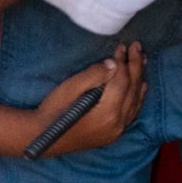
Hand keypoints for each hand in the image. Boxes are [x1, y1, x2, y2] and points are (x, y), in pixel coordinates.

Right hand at [32, 44, 147, 155]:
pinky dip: (137, 98)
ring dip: (139, 80)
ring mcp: (115, 132)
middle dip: (135, 67)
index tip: (121, 46)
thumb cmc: (53, 110)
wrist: (40, 136)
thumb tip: (113, 64)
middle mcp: (116, 124)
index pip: (122, 82)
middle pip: (132, 90)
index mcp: (107, 113)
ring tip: (142, 61)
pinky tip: (140, 88)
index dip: (123, 62)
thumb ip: (94, 75)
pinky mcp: (111, 134)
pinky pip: (131, 113)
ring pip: (135, 102)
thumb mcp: (70, 88)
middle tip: (137, 47)